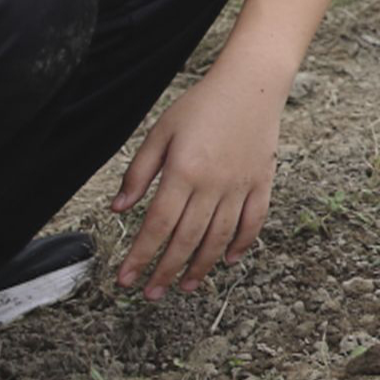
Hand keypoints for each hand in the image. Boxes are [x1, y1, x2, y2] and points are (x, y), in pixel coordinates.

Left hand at [111, 74, 282, 296]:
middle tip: (150, 294)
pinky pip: (253, 223)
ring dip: (200, 267)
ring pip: (219, 238)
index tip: (125, 279)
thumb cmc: (201, 106)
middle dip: (166, 272)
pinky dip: (241, 245)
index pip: (157, 226)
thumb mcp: (160, 133)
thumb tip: (119, 208)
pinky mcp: (261, 184)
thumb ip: (138, 172)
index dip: (140, 256)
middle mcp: (213, 185)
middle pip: (186, 240)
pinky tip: (227, 260)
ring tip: (185, 287)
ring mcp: (240, 186)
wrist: (250, 84)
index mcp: (183, 172)